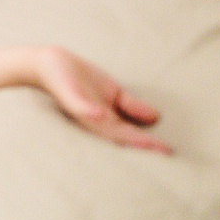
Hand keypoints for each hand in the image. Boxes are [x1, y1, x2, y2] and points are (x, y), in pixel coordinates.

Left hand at [34, 47, 170, 153]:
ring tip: (146, 143)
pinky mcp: (69, 98)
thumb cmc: (79, 80)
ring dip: (124, 135)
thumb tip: (156, 117)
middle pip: (120, 137)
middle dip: (142, 146)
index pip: (131, 134)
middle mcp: (94, 119)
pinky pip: (80, 106)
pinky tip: (100, 114)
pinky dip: (89, 111)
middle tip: (164, 156)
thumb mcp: (111, 92)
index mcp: (106, 119)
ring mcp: (82, 109)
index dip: (149, 142)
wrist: (49, 63)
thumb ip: (130, 106)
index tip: (170, 152)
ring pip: (104, 127)